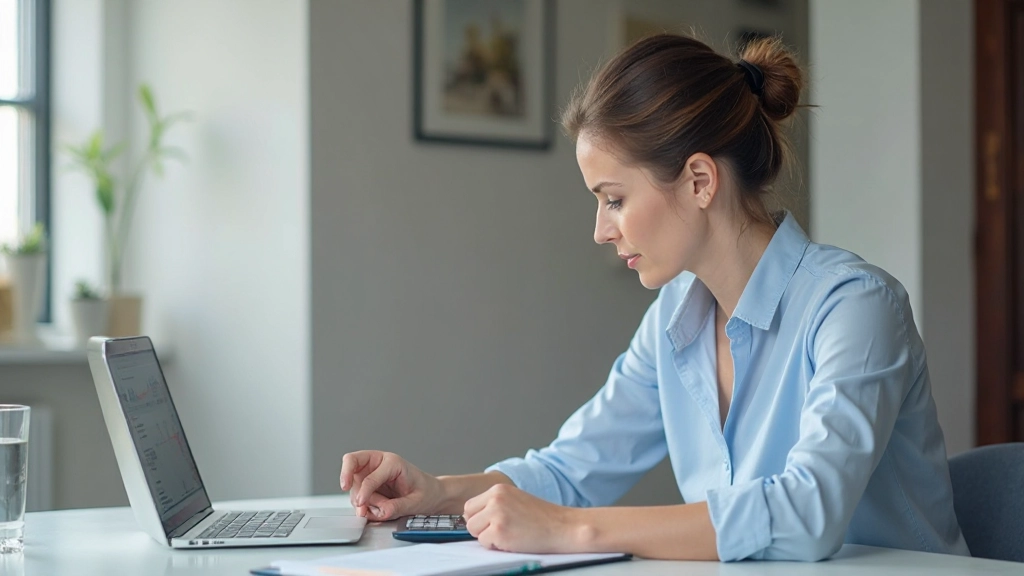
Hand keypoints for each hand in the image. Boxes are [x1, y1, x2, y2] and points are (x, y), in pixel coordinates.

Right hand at [339, 451, 442, 521]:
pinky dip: (360, 503)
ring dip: (360, 499)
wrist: (431, 494)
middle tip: (347, 491)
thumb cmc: (426, 493)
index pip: (371, 475)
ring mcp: (371, 473)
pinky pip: (356, 492)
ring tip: (379, 510)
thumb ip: (398, 507)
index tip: (362, 504)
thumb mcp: (416, 502)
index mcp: (393, 463)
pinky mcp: (368, 483)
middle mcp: (379, 463)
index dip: (364, 491)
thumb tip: (381, 512)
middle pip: (352, 462)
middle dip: (346, 477)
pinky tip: (373, 510)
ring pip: (353, 482)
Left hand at [463, 484, 580, 553]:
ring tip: (509, 534)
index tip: (493, 523)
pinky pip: (484, 543)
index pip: (470, 505)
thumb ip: (495, 504)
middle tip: (502, 531)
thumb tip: (471, 516)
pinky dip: (496, 546)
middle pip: (469, 518)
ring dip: (488, 537)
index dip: (479, 518)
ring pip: (474, 531)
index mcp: (498, 489)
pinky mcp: (499, 531)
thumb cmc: (542, 517)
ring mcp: (497, 514)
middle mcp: (495, 498)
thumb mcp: (515, 500)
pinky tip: (513, 540)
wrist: (563, 526)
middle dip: (481, 528)